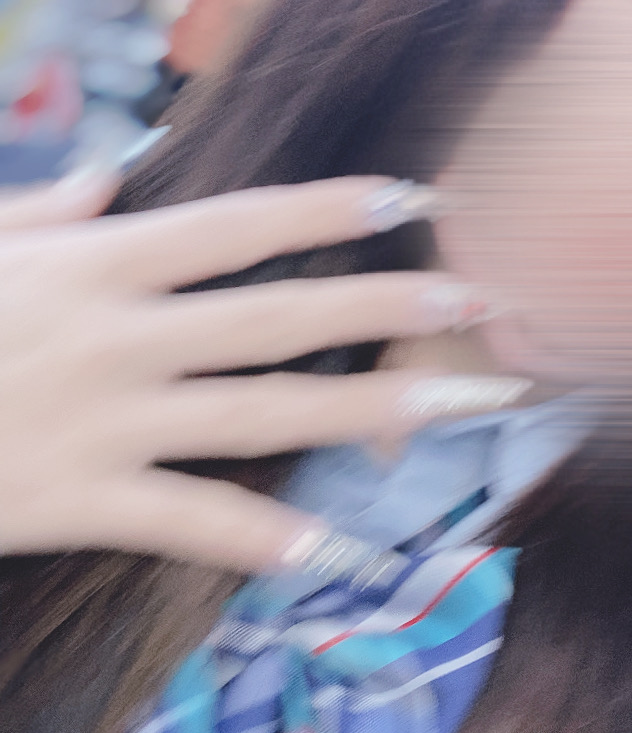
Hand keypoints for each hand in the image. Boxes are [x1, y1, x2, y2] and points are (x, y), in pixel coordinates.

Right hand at [0, 169, 527, 571]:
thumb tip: (115, 180)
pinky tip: (333, 551)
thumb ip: (44, 209)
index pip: (237, 225)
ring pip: (262, 413)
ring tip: (457, 407)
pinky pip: (189, 520)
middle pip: (280, 315)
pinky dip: (262, 537)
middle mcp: (116, 332)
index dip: (330, 211)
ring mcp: (103, 418)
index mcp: (93, 261)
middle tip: (485, 301)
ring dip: (369, 409)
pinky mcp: (77, 500)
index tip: (413, 200)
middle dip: (388, 305)